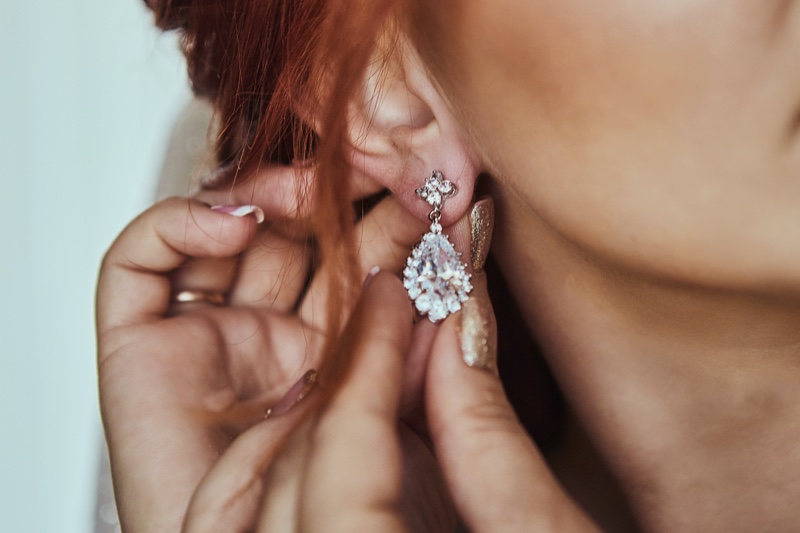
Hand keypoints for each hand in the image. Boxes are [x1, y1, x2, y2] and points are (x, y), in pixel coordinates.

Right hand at [96, 164, 425, 531]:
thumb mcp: (398, 420)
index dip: (389, 223)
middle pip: (292, 237)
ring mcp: (205, 338)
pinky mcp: (138, 349)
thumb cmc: (317, 522)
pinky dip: (177, 224)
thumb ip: (423, 356)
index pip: (354, 262)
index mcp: (328, 352)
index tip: (434, 192)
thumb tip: (456, 283)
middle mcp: (268, 338)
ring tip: (310, 189)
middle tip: (375, 166)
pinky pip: (137, 263)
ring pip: (222, 231)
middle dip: (338, 197)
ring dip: (263, 195)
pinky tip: (234, 224)